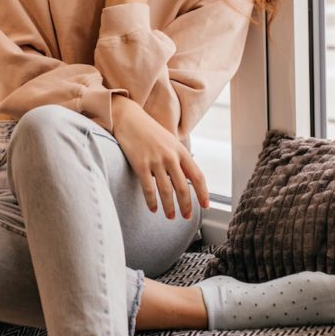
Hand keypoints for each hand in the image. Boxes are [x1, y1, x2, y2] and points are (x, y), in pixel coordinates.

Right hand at [110, 96, 209, 219]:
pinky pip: (148, 188)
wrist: (129, 118)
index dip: (203, 193)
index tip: (206, 206)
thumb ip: (179, 158)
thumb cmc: (149, 131)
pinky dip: (152, 201)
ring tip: (170, 217)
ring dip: (170, 207)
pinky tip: (153, 209)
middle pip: (183, 187)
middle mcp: (171, 156)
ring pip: (167, 190)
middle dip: (186, 205)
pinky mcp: (140, 164)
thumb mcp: (170, 141)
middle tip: (187, 216)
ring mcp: (156, 160)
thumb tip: (187, 177)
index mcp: (181, 151)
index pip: (197, 176)